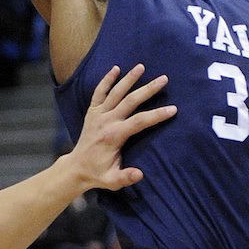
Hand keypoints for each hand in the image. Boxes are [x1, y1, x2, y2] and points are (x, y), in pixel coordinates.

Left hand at [65, 64, 175, 191]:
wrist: (76, 168)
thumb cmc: (98, 174)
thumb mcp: (112, 181)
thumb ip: (126, 177)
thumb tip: (140, 174)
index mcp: (114, 136)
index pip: (140, 121)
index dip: (157, 115)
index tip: (173, 109)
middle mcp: (106, 121)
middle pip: (130, 101)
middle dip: (148, 89)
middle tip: (163, 79)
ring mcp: (98, 114)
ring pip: (115, 92)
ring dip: (129, 79)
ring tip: (141, 67)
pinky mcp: (92, 111)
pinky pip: (99, 92)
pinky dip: (106, 79)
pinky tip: (115, 68)